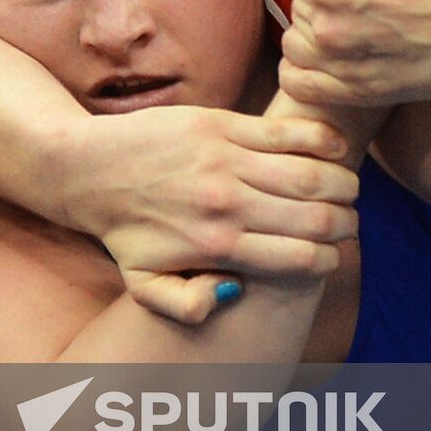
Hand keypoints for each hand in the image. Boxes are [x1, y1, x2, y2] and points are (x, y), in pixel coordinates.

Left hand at [60, 105, 358, 322]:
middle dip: (345, 223)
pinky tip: (331, 151)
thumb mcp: (143, 285)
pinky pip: (289, 133)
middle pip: (320, 218)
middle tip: (344, 220)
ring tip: (342, 188)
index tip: (330, 252)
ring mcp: (224, 162)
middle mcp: (225, 206)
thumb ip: (187, 306)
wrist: (85, 169)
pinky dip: (323, 142)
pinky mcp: (219, 124)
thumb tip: (236, 295)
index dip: (330, 259)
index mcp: (216, 248)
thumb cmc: (122, 230)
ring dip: (343, 184)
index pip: (304, 259)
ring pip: (313, 175)